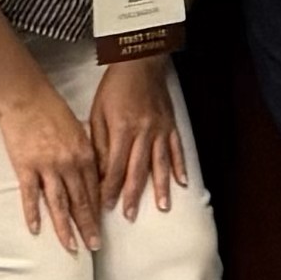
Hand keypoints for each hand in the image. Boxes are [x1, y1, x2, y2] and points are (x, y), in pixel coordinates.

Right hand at [0, 83, 103, 252]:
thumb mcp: (79, 131)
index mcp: (86, 155)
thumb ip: (87, 154)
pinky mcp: (26, 167)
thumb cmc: (53, 111)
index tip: (102, 229)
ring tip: (71, 246)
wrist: (27, 97)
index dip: (99, 213)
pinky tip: (36, 230)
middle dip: (88, 227)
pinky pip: (30, 195)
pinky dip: (33, 213)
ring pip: (59, 204)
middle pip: (81, 202)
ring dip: (66, 227)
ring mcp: (47, 167)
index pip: (95, 191)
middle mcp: (70, 164)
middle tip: (94, 247)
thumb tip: (94, 174)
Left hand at [89, 60, 185, 219]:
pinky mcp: (171, 125)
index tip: (105, 206)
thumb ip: (100, 143)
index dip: (110, 188)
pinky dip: (180, 166)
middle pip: (138, 170)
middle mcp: (144, 133)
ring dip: (161, 187)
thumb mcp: (98, 113)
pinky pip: (176, 149)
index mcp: (122, 130)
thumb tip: (101, 171)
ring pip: (160, 163)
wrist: (141, 64)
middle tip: (129, 215)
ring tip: (162, 207)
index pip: (115, 167)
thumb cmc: (114, 88)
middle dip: (133, 195)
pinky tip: (182, 183)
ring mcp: (160, 130)